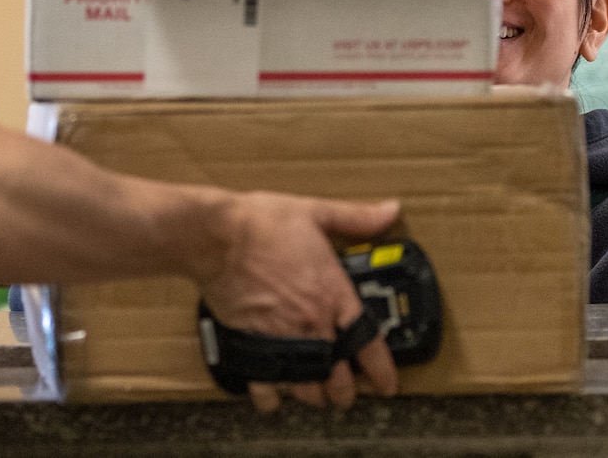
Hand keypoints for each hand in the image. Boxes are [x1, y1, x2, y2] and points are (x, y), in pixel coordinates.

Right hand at [200, 193, 401, 412]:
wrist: (217, 236)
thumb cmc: (263, 223)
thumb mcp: (316, 213)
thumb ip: (356, 218)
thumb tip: (389, 211)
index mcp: (334, 295)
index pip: (369, 346)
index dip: (383, 372)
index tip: (387, 385)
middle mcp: (312, 324)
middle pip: (339, 380)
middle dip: (345, 391)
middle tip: (345, 391)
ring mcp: (282, 339)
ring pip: (306, 389)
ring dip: (314, 395)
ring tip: (315, 392)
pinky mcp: (252, 345)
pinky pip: (265, 387)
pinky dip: (272, 397)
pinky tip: (275, 393)